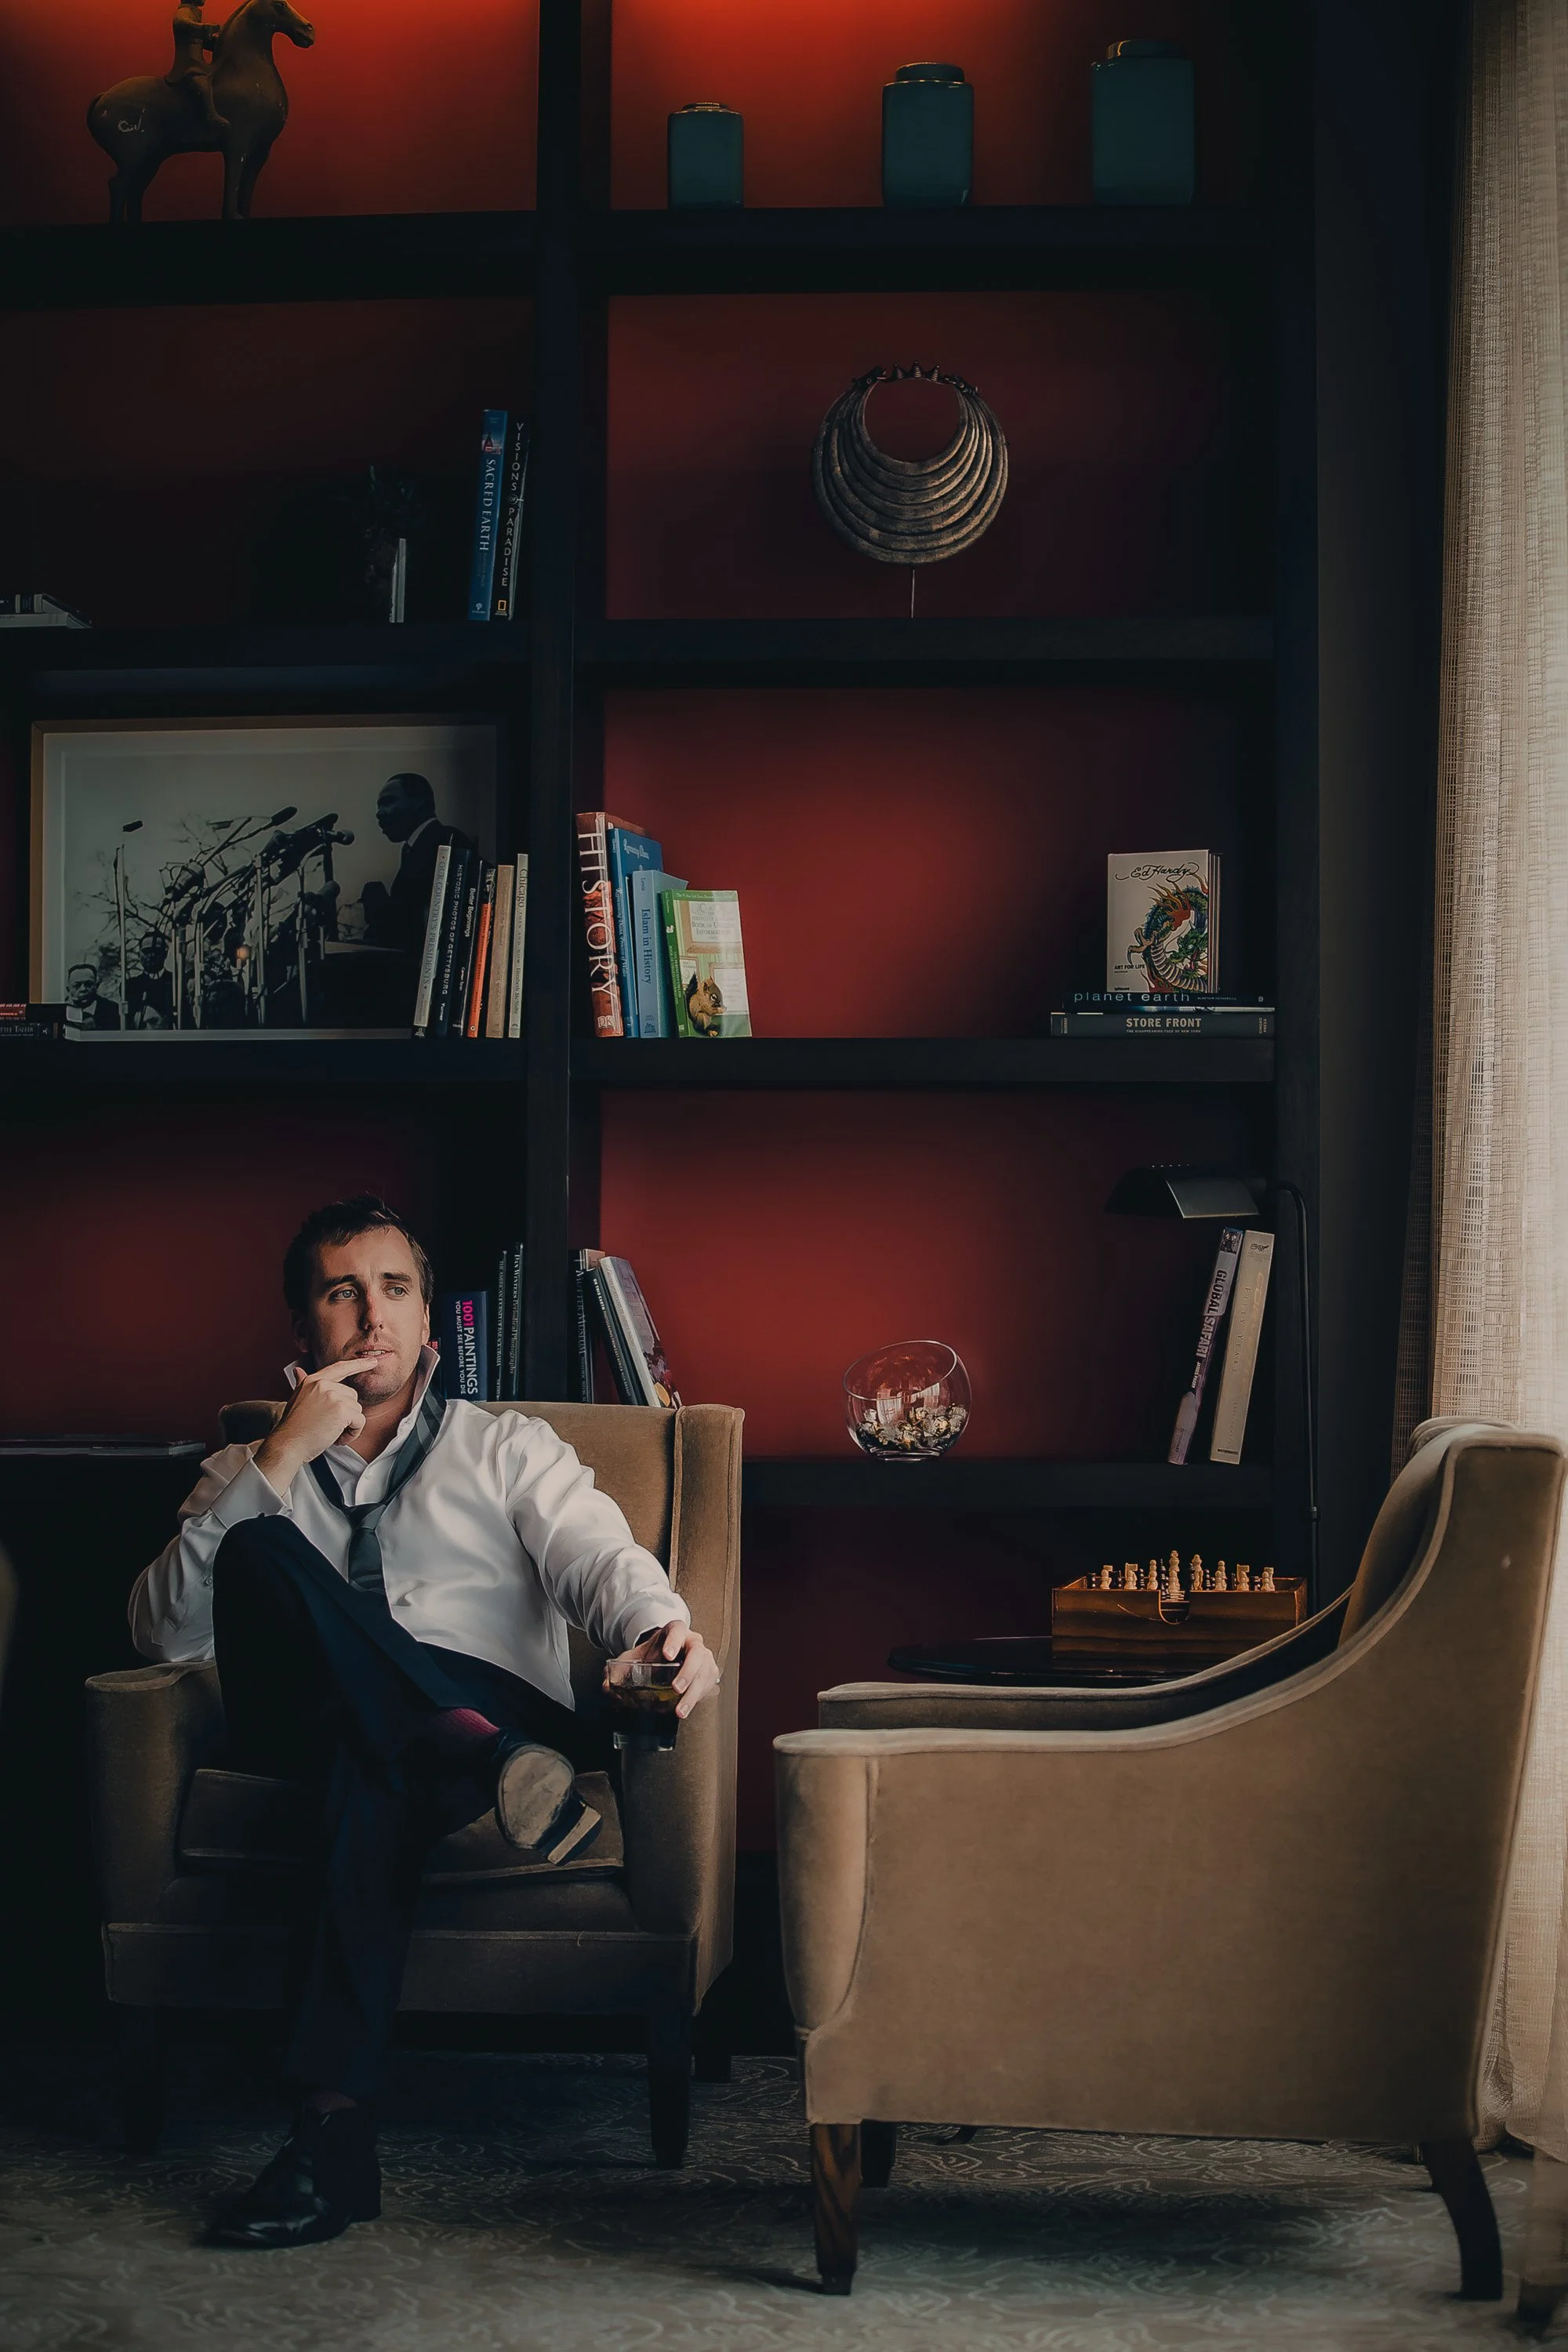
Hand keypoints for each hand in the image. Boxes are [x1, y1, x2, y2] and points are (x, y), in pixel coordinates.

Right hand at [254, 1355, 383, 1487]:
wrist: (288, 1444)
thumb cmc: (293, 1427)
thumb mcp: (296, 1400)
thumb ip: (302, 1384)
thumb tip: (298, 1371)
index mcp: (313, 1381)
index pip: (340, 1368)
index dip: (358, 1364)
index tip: (372, 1361)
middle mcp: (323, 1385)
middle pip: (352, 1396)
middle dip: (346, 1414)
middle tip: (330, 1427)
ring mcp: (332, 1396)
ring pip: (357, 1410)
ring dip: (348, 1426)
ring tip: (331, 1433)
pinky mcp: (341, 1410)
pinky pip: (360, 1421)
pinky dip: (353, 1433)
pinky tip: (337, 1438)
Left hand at [609, 1621, 719, 1718]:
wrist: (667, 1659)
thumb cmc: (652, 1656)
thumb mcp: (634, 1657)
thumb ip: (618, 1668)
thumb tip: (607, 1685)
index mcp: (675, 1631)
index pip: (677, 1630)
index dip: (674, 1641)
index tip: (666, 1655)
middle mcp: (693, 1642)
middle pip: (697, 1653)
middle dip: (688, 1672)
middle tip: (676, 1687)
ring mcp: (704, 1658)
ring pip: (704, 1673)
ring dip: (693, 1693)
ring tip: (679, 1710)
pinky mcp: (709, 1673)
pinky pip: (707, 1686)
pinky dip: (697, 1699)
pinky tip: (686, 1708)